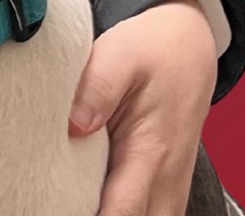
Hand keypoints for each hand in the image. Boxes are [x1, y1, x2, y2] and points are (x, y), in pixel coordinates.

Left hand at [68, 0, 217, 215]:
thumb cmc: (152, 50)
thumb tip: (74, 126)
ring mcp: (170, 186)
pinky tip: (90, 203)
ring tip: (69, 204)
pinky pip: (151, 215)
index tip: (57, 209)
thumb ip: (97, 91)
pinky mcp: (167, 184)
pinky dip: (124, 213)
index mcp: (150, 152)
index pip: (122, 212)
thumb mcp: (120, 56)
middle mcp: (166, 179)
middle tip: (58, 204)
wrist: (187, 45)